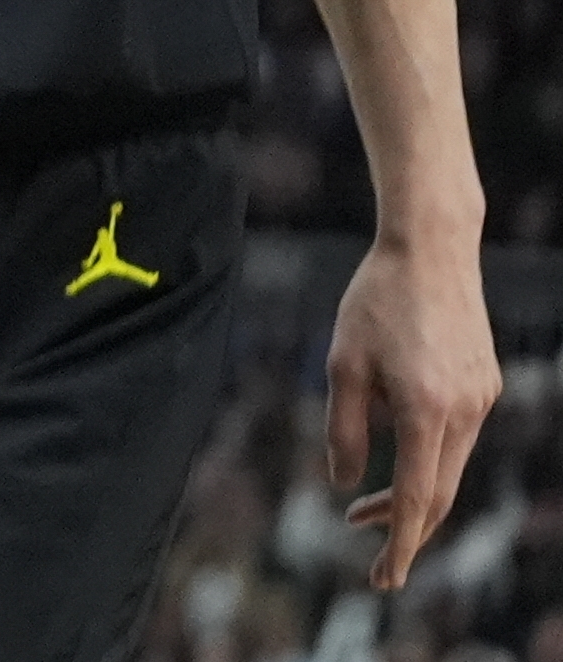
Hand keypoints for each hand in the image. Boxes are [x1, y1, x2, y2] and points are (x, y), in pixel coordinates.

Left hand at [327, 223, 496, 589]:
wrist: (432, 250)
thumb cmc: (375, 301)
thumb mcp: (342, 363)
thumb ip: (345, 428)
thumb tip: (345, 482)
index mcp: (426, 410)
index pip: (416, 498)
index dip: (399, 544)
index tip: (383, 579)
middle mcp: (465, 412)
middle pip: (438, 492)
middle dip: (402, 528)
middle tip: (367, 553)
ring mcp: (483, 399)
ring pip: (449, 465)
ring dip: (410, 490)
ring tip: (361, 505)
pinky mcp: (487, 385)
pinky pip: (455, 433)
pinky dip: (426, 453)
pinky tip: (392, 433)